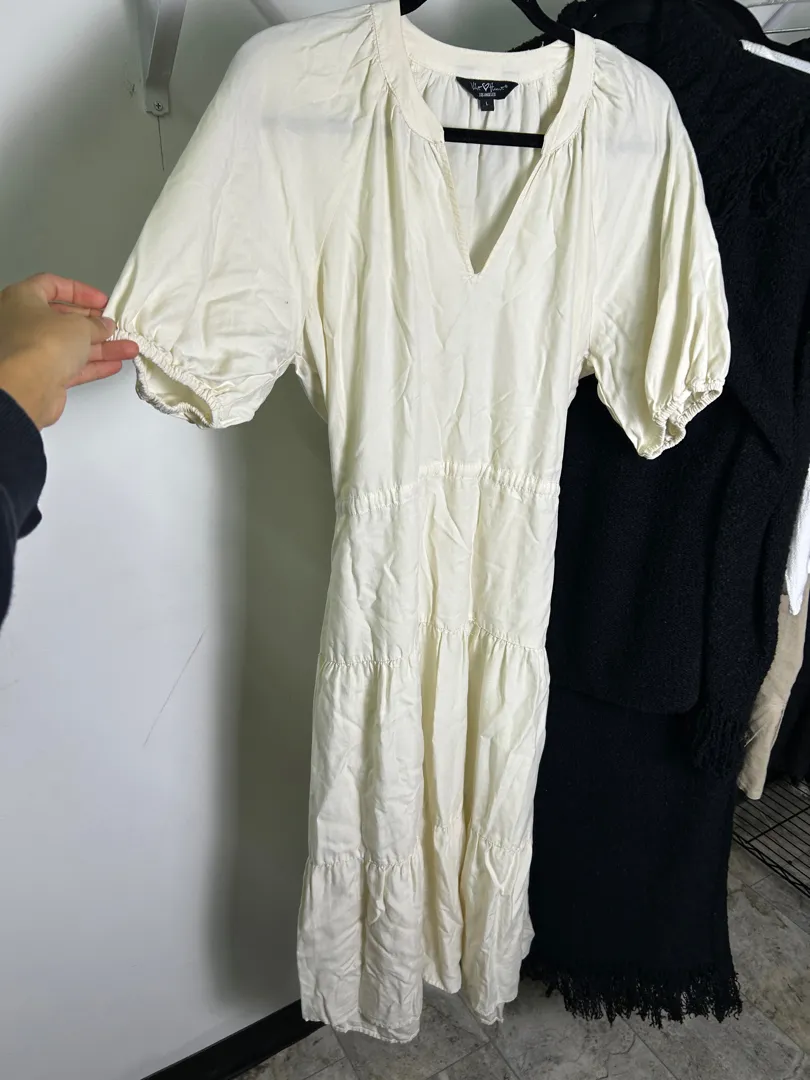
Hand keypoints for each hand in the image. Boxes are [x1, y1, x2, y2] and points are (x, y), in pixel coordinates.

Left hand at [0, 273, 138, 428]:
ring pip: (70, 345)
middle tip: (114, 326)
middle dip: (94, 323)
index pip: (51, 285)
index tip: (101, 301)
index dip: (79, 291)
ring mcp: (30, 351)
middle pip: (63, 318)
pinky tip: (114, 364)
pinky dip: (92, 364)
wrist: (27, 388)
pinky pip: (70, 366)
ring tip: (128, 348)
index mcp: (21, 299)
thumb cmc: (45, 342)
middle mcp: (21, 323)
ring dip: (101, 347)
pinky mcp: (41, 375)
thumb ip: (96, 324)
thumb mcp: (79, 325)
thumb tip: (105, 325)